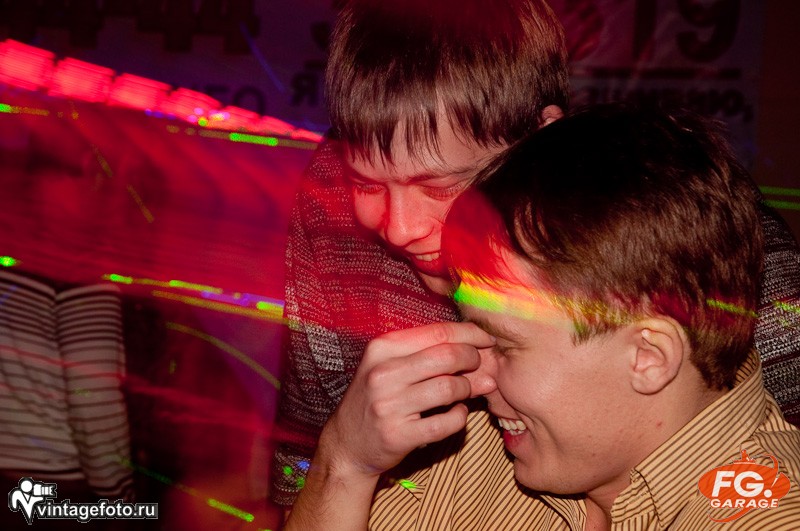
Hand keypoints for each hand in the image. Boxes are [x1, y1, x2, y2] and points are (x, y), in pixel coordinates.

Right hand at [318, 321, 495, 479]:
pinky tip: (456, 413)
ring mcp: (389, 405)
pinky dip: (460, 417)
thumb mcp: (392, 366)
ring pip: (450, 388)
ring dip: (467, 389)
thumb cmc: (377, 397)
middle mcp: (383, 373)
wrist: (347, 443)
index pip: (438, 332)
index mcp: (382, 348)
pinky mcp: (398, 435)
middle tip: (478, 366)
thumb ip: (430, 353)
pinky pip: (447, 422)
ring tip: (464, 392)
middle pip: (448, 356)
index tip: (487, 340)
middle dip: (473, 359)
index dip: (471, 334)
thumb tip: (482, 348)